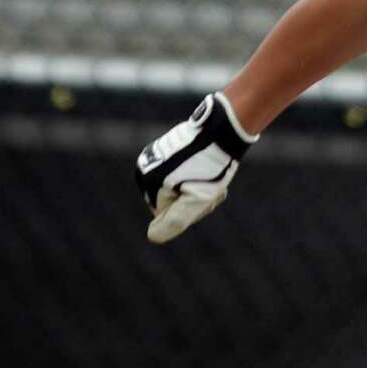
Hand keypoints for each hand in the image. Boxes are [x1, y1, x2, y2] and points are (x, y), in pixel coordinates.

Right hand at [135, 91, 256, 242]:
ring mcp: (156, 157)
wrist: (221, 130)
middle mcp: (145, 168)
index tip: (204, 196)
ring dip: (199, 189)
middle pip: (173, 203)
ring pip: (180, 190)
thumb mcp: (197, 200)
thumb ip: (175, 221)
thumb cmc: (211, 167)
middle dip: (195, 200)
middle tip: (211, 186)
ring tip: (211, 175)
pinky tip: (208, 165)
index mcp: (147, 181)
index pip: (167, 217)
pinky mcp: (168, 149)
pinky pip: (182, 175)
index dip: (190, 213)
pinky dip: (197, 175)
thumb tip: (152, 237)